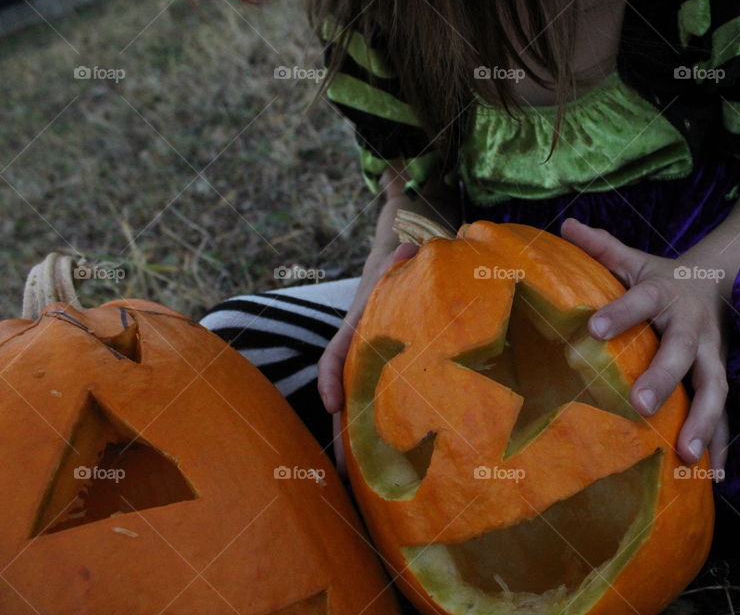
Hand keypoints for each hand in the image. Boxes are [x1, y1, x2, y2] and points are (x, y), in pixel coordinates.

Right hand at [318, 243, 417, 473]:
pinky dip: (384, 445)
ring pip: (362, 415)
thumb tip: (408, 248)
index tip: (334, 404)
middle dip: (343, 437)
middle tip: (343, 473)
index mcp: (358, 329)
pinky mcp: (391, 385)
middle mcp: (360, 356)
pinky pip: (384, 417)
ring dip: (360, 451)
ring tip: (363, 492)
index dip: (332, 378)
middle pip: (346, 399)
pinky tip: (396, 478)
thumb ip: (399, 258)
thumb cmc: (400, 267)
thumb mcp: (399, 261)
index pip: (336, 354)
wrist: (401, 265)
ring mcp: (374, 372)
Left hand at [561, 218, 728, 472]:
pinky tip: (716, 475)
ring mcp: (711, 354)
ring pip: (714, 388)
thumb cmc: (664, 276)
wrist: (721, 280)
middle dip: (664, 378)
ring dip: (704, 421)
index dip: (619, 313)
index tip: (593, 328)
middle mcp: (691, 326)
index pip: (640, 300)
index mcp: (664, 294)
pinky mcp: (720, 376)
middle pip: (681, 352)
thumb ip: (603, 247)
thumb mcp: (635, 259)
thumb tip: (566, 225)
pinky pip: (726, 413)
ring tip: (687, 454)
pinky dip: (723, 443)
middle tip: (639, 405)